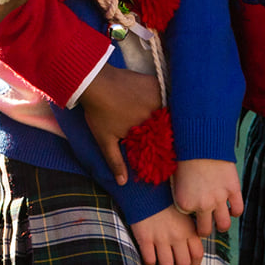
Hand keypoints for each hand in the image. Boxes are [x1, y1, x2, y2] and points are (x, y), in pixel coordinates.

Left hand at [78, 67, 161, 185]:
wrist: (95, 82)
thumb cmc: (99, 113)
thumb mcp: (105, 140)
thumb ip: (115, 161)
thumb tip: (122, 182)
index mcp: (149, 127)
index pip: (165, 141)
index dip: (165, 146)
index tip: (165, 149)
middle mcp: (157, 111)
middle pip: (169, 124)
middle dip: (167, 130)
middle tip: (163, 132)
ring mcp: (157, 94)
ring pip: (169, 108)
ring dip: (167, 114)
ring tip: (164, 119)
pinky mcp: (154, 82)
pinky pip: (166, 93)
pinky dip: (164, 99)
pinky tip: (156, 102)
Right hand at [129, 204, 204, 264]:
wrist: (146, 192)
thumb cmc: (166, 205)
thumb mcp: (184, 216)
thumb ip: (190, 232)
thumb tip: (193, 250)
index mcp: (189, 230)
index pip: (197, 255)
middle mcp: (177, 236)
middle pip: (183, 264)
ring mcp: (161, 238)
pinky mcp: (145, 239)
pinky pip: (150, 260)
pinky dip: (150, 264)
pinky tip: (150, 259)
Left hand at [172, 158, 242, 235]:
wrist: (201, 141)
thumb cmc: (185, 157)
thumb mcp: (175, 180)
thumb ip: (181, 196)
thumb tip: (185, 205)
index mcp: (185, 204)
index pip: (188, 222)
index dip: (190, 218)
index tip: (192, 216)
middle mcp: (202, 205)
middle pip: (205, 230)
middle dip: (205, 230)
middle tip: (206, 227)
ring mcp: (219, 199)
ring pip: (223, 225)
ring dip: (222, 225)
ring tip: (220, 222)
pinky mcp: (233, 190)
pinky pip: (238, 209)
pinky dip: (235, 211)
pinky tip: (231, 209)